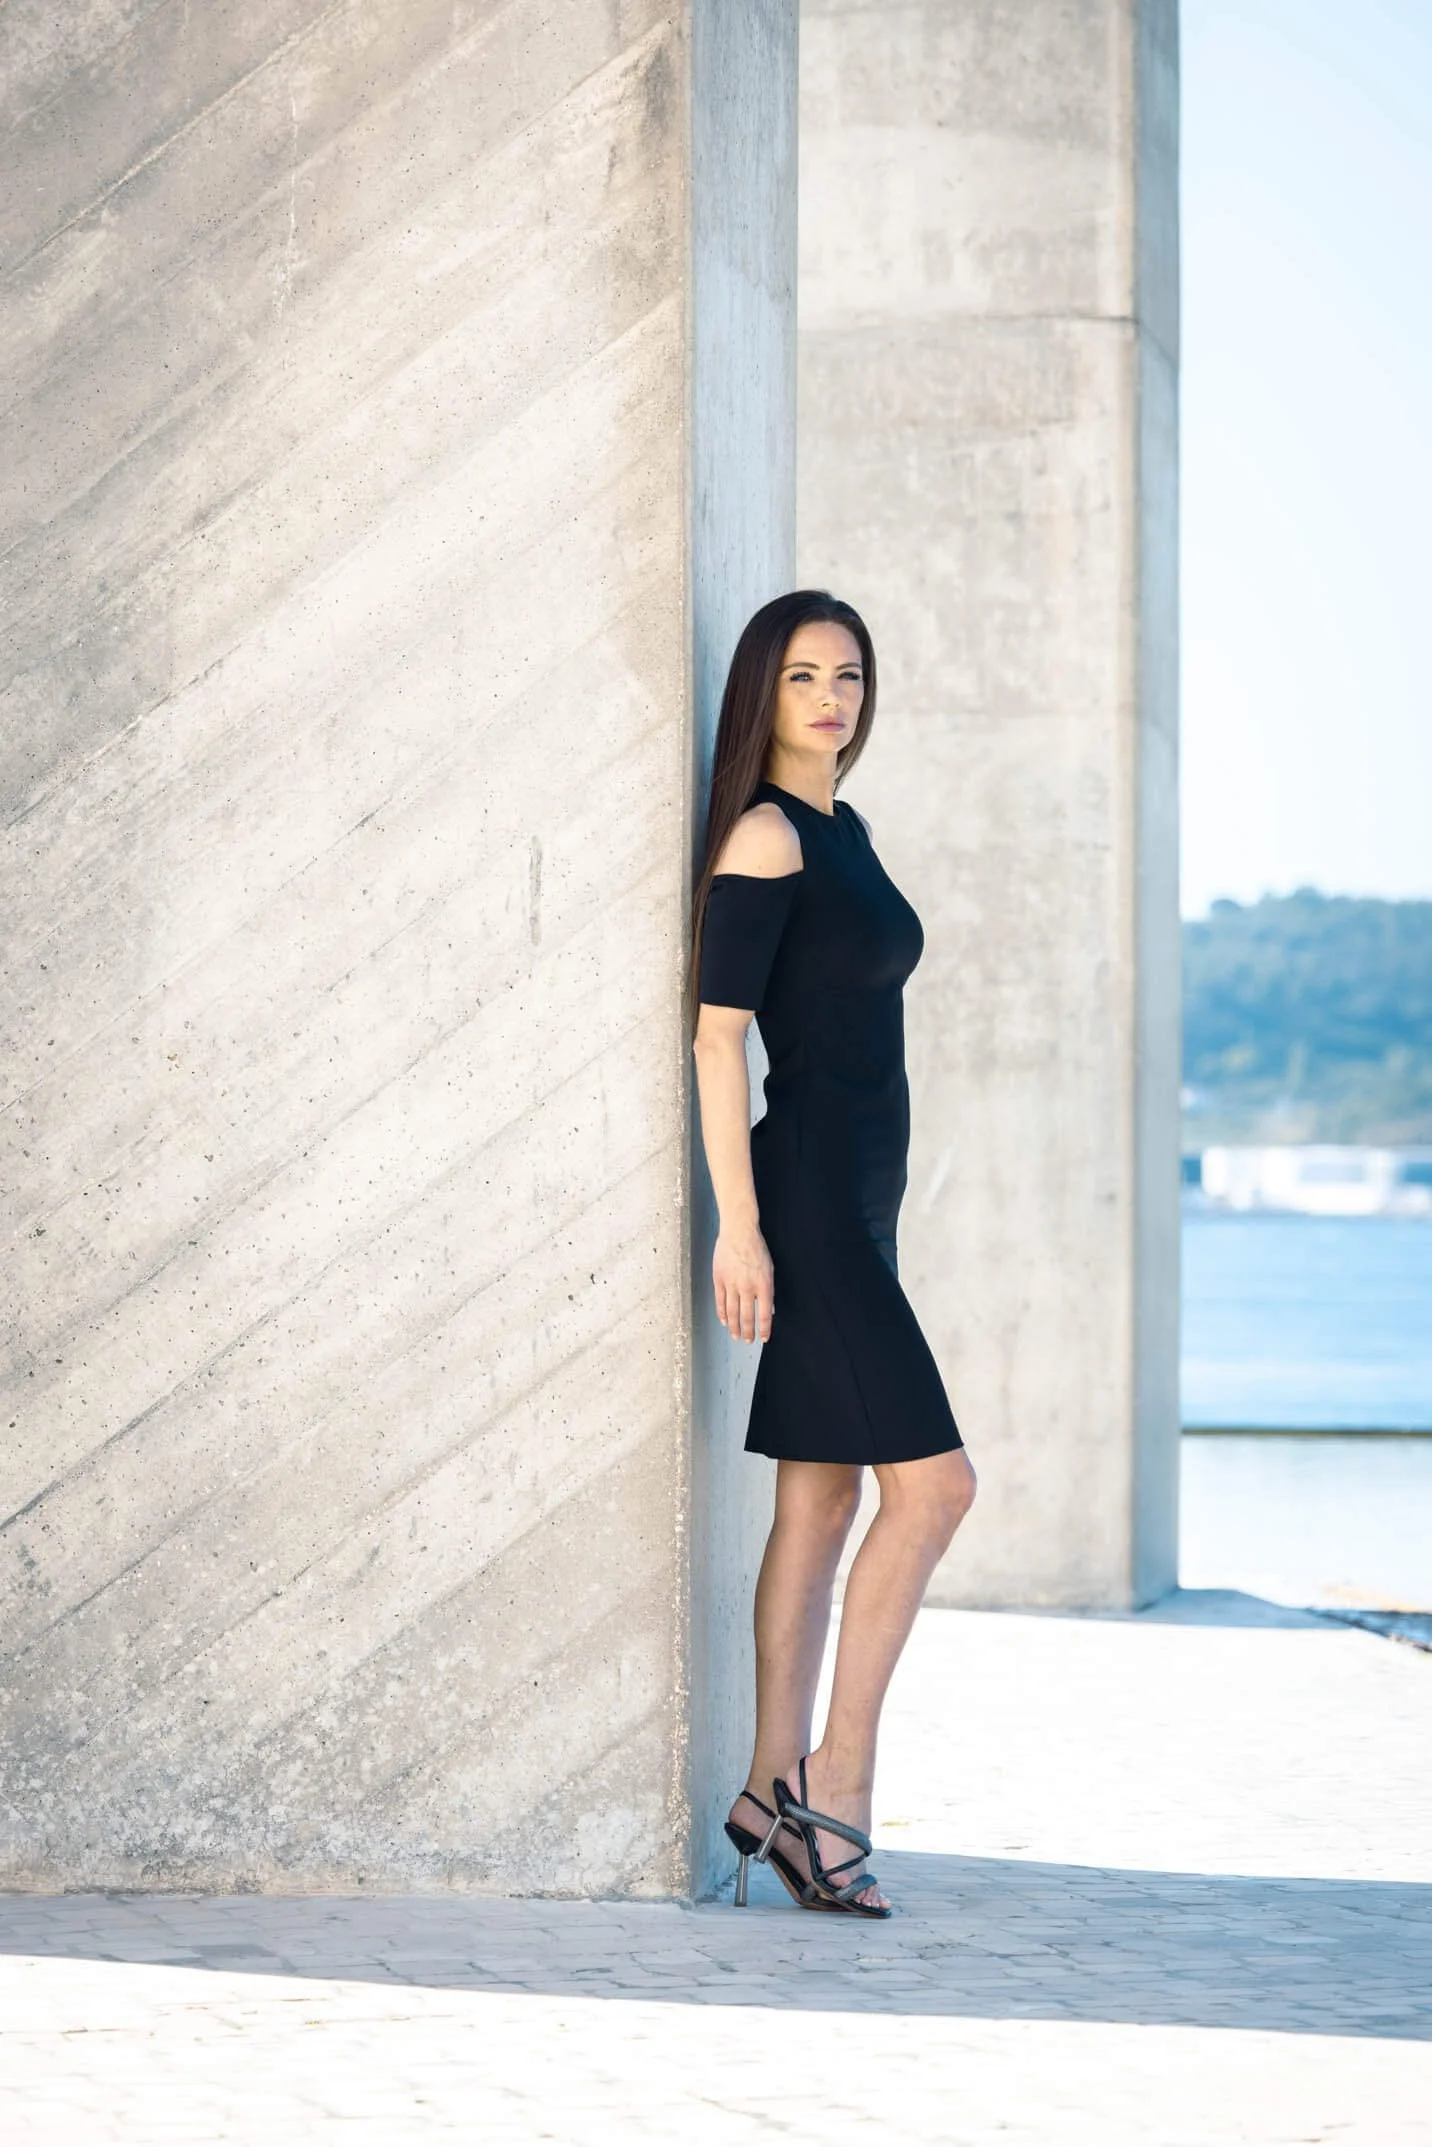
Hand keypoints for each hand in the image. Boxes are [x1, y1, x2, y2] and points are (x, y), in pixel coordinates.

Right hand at [713, 1224, 773, 1342]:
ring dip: (734, 1327)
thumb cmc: (757, 1248)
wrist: (739, 1231)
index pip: (764, 1314)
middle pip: (747, 1316)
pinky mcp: (719, 1279)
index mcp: (763, 1285)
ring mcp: (732, 1284)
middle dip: (748, 1331)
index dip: (764, 1329)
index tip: (763, 1338)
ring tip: (736, 1336)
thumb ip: (769, 1290)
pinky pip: (720, 1301)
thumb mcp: (770, 1269)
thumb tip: (770, 1309)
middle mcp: (747, 1287)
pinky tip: (724, 1321)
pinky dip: (722, 1313)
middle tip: (748, 1341)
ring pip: (732, 1312)